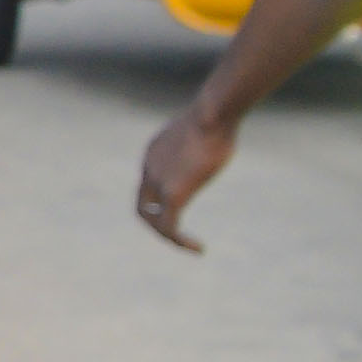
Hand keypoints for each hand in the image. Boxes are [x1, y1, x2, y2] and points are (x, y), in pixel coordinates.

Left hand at [135, 99, 237, 251]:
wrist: (212, 113)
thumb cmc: (217, 114)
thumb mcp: (205, 125)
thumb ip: (204, 135)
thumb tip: (218, 128)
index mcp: (154, 153)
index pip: (147, 184)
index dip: (159, 201)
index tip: (180, 210)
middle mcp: (149, 168)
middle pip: (143, 205)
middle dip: (158, 223)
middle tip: (180, 235)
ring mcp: (158, 181)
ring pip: (154, 220)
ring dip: (170, 237)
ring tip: (192, 247)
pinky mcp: (173, 194)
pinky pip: (168, 227)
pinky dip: (179, 241)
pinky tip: (197, 248)